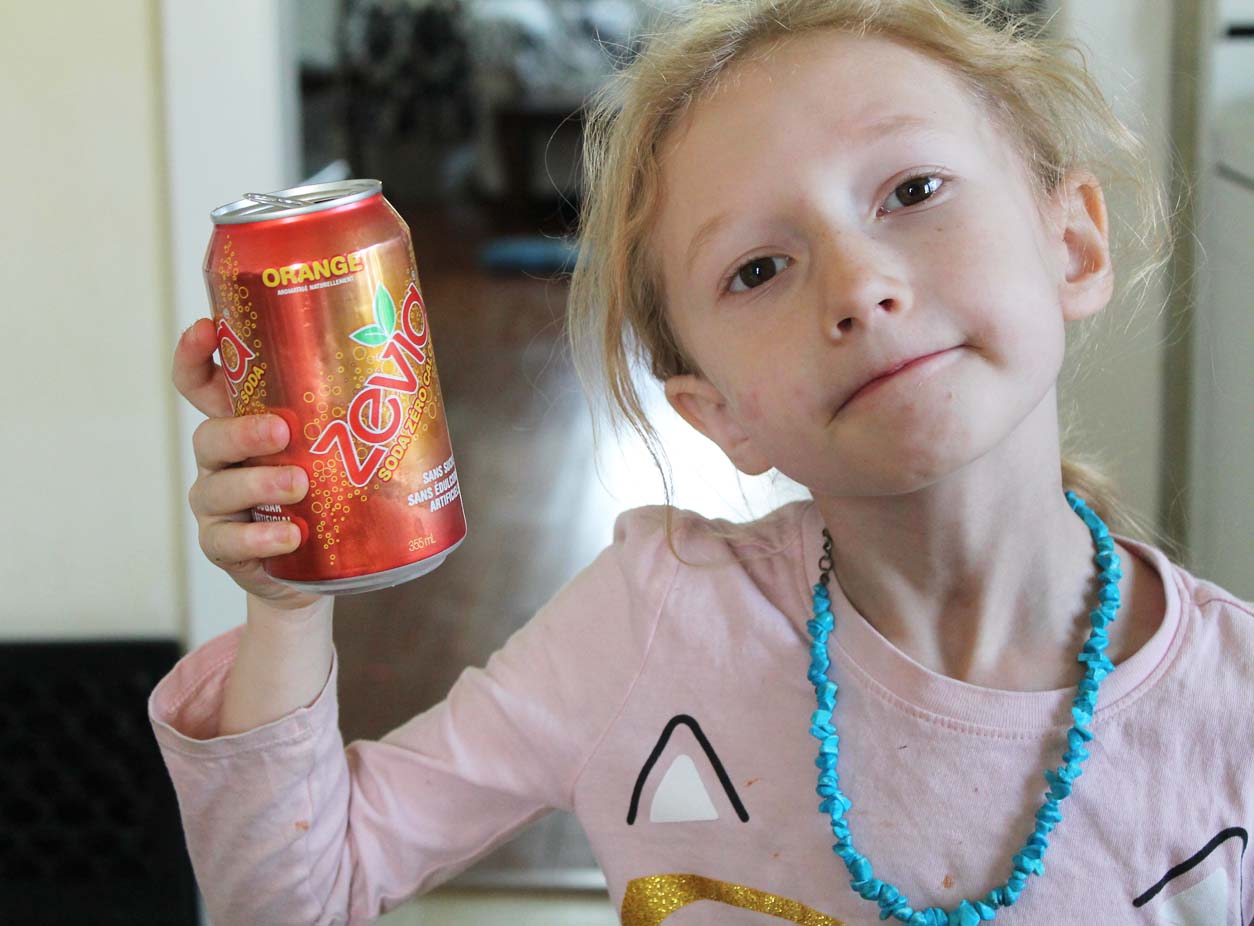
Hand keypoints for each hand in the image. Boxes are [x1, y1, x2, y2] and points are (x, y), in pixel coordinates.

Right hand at [173, 318, 325, 610]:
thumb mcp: (333, 448)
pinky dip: (261, 537)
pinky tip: (292, 535)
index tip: (206, 330)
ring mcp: (218, 505)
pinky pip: (230, 541)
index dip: (194, 356)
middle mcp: (221, 461)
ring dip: (258, 484)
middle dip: (243, 430)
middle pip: (209, 436)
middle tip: (283, 430)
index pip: (202, 385)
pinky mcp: (224, 546)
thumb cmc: (326, 493)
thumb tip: (409, 362)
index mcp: (242, 424)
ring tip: (299, 485)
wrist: (319, 568)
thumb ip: (348, 413)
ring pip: (218, 489)